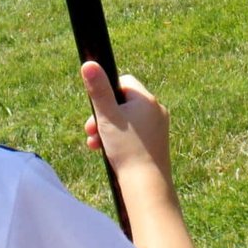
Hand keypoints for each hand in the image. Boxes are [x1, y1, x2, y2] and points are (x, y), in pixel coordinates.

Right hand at [80, 60, 171, 179]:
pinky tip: (107, 151)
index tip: (96, 109)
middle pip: (123, 102)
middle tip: (90, 131)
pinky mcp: (156, 143)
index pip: (123, 82)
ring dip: (107, 129)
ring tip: (94, 144)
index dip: (106, 93)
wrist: (147, 184)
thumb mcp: (107, 117)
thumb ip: (98, 90)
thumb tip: (89, 63)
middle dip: (103, 115)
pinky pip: (134, 133)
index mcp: (147, 100)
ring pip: (127, 120)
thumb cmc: (127, 149)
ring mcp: (158, 127)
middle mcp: (157, 110)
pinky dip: (119, 139)